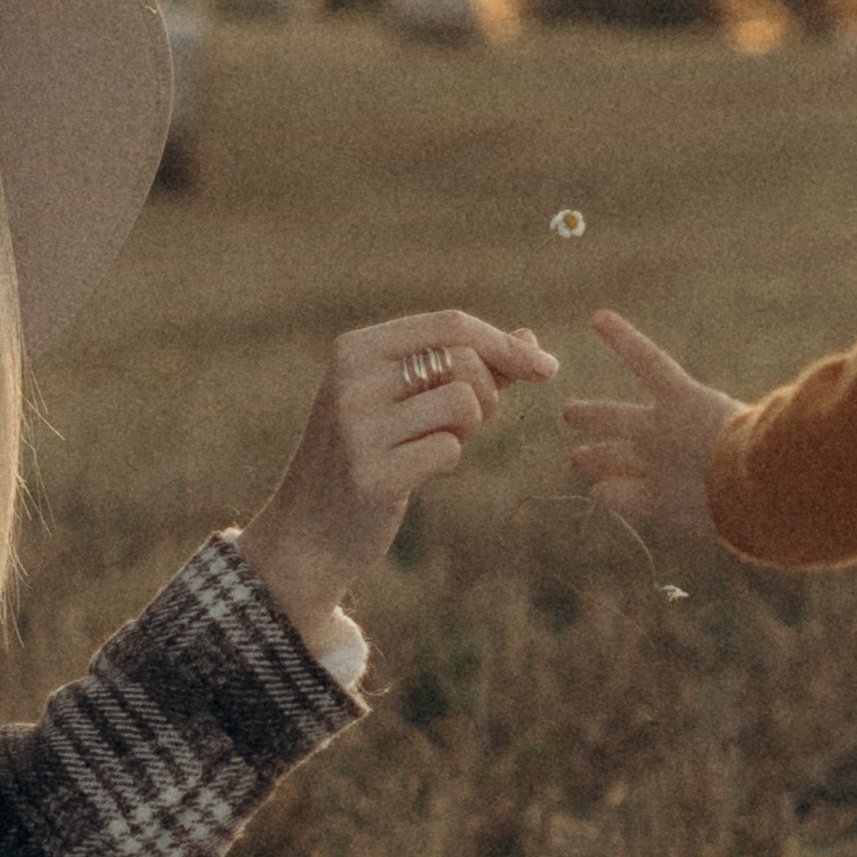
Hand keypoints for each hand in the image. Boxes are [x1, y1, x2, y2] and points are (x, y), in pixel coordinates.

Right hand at [238, 311, 557, 649]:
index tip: (548, 368)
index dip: (506, 344)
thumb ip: (465, 368)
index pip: (450, 324)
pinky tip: (419, 472)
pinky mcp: (372, 474)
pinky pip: (449, 450)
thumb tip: (530, 337)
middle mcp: (353, 379)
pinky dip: (448, 460)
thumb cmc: (368, 456)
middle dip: (489, 392)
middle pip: (464, 360)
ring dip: (469, 429)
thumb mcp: (405, 401)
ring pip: (463, 402)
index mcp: (357, 349)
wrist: (307, 533)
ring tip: (439, 444)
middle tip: (470, 424)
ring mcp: (358, 427)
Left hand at [563, 311, 743, 533]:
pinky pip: (613, 495)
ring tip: (578, 459)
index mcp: (686, 400)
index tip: (597, 317)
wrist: (760, 484)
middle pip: (609, 416)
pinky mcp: (652, 499)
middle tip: (568, 413)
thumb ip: (727, 419)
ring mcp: (650, 465)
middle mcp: (658, 430)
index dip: (622, 337)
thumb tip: (730, 417)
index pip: (647, 359)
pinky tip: (601, 494)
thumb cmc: (770, 447)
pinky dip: (608, 494)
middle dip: (586, 414)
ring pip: (602, 457)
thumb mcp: (751, 419)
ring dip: (588, 457)